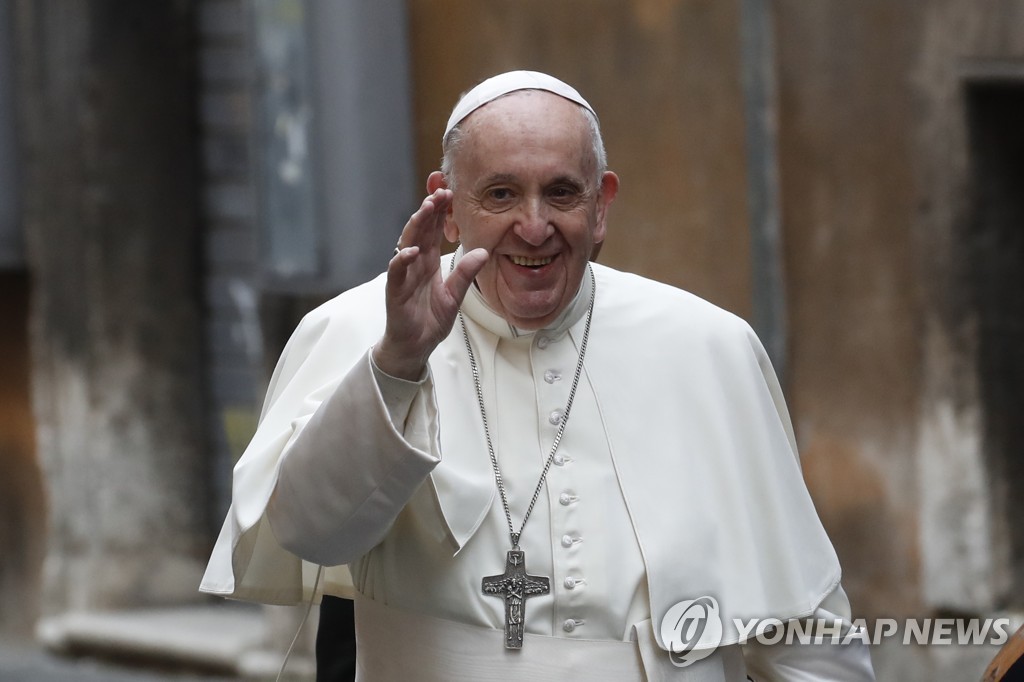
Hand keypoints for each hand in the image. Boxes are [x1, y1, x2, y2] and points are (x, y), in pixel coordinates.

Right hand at [372, 189, 487, 379]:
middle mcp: (415, 264)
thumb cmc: (431, 320)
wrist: (415, 346)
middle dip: (429, 210)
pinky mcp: (395, 290)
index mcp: (429, 262)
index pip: (434, 231)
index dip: (440, 212)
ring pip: (407, 243)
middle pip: (420, 230)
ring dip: (415, 225)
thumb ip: (466, 273)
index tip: (451, 193)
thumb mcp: (455, 295)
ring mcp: (403, 275)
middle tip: (441, 191)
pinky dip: (402, 260)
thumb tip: (483, 252)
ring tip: (426, 209)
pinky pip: (396, 271)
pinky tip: (412, 250)